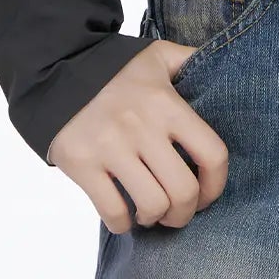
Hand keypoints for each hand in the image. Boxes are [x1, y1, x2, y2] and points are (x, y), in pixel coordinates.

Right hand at [47, 37, 229, 233]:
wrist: (56, 68)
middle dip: (185, 212)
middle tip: (177, 211)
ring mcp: (111, 148)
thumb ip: (191, 60)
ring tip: (151, 212)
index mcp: (167, 104)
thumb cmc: (114, 67)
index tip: (207, 195)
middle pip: (183, 190)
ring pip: (152, 205)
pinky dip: (122, 223)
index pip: (212, 154)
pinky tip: (124, 214)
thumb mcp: (157, 55)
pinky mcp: (82, 164)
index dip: (216, 185)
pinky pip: (112, 211)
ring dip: (155, 218)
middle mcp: (142, 127)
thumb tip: (222, 62)